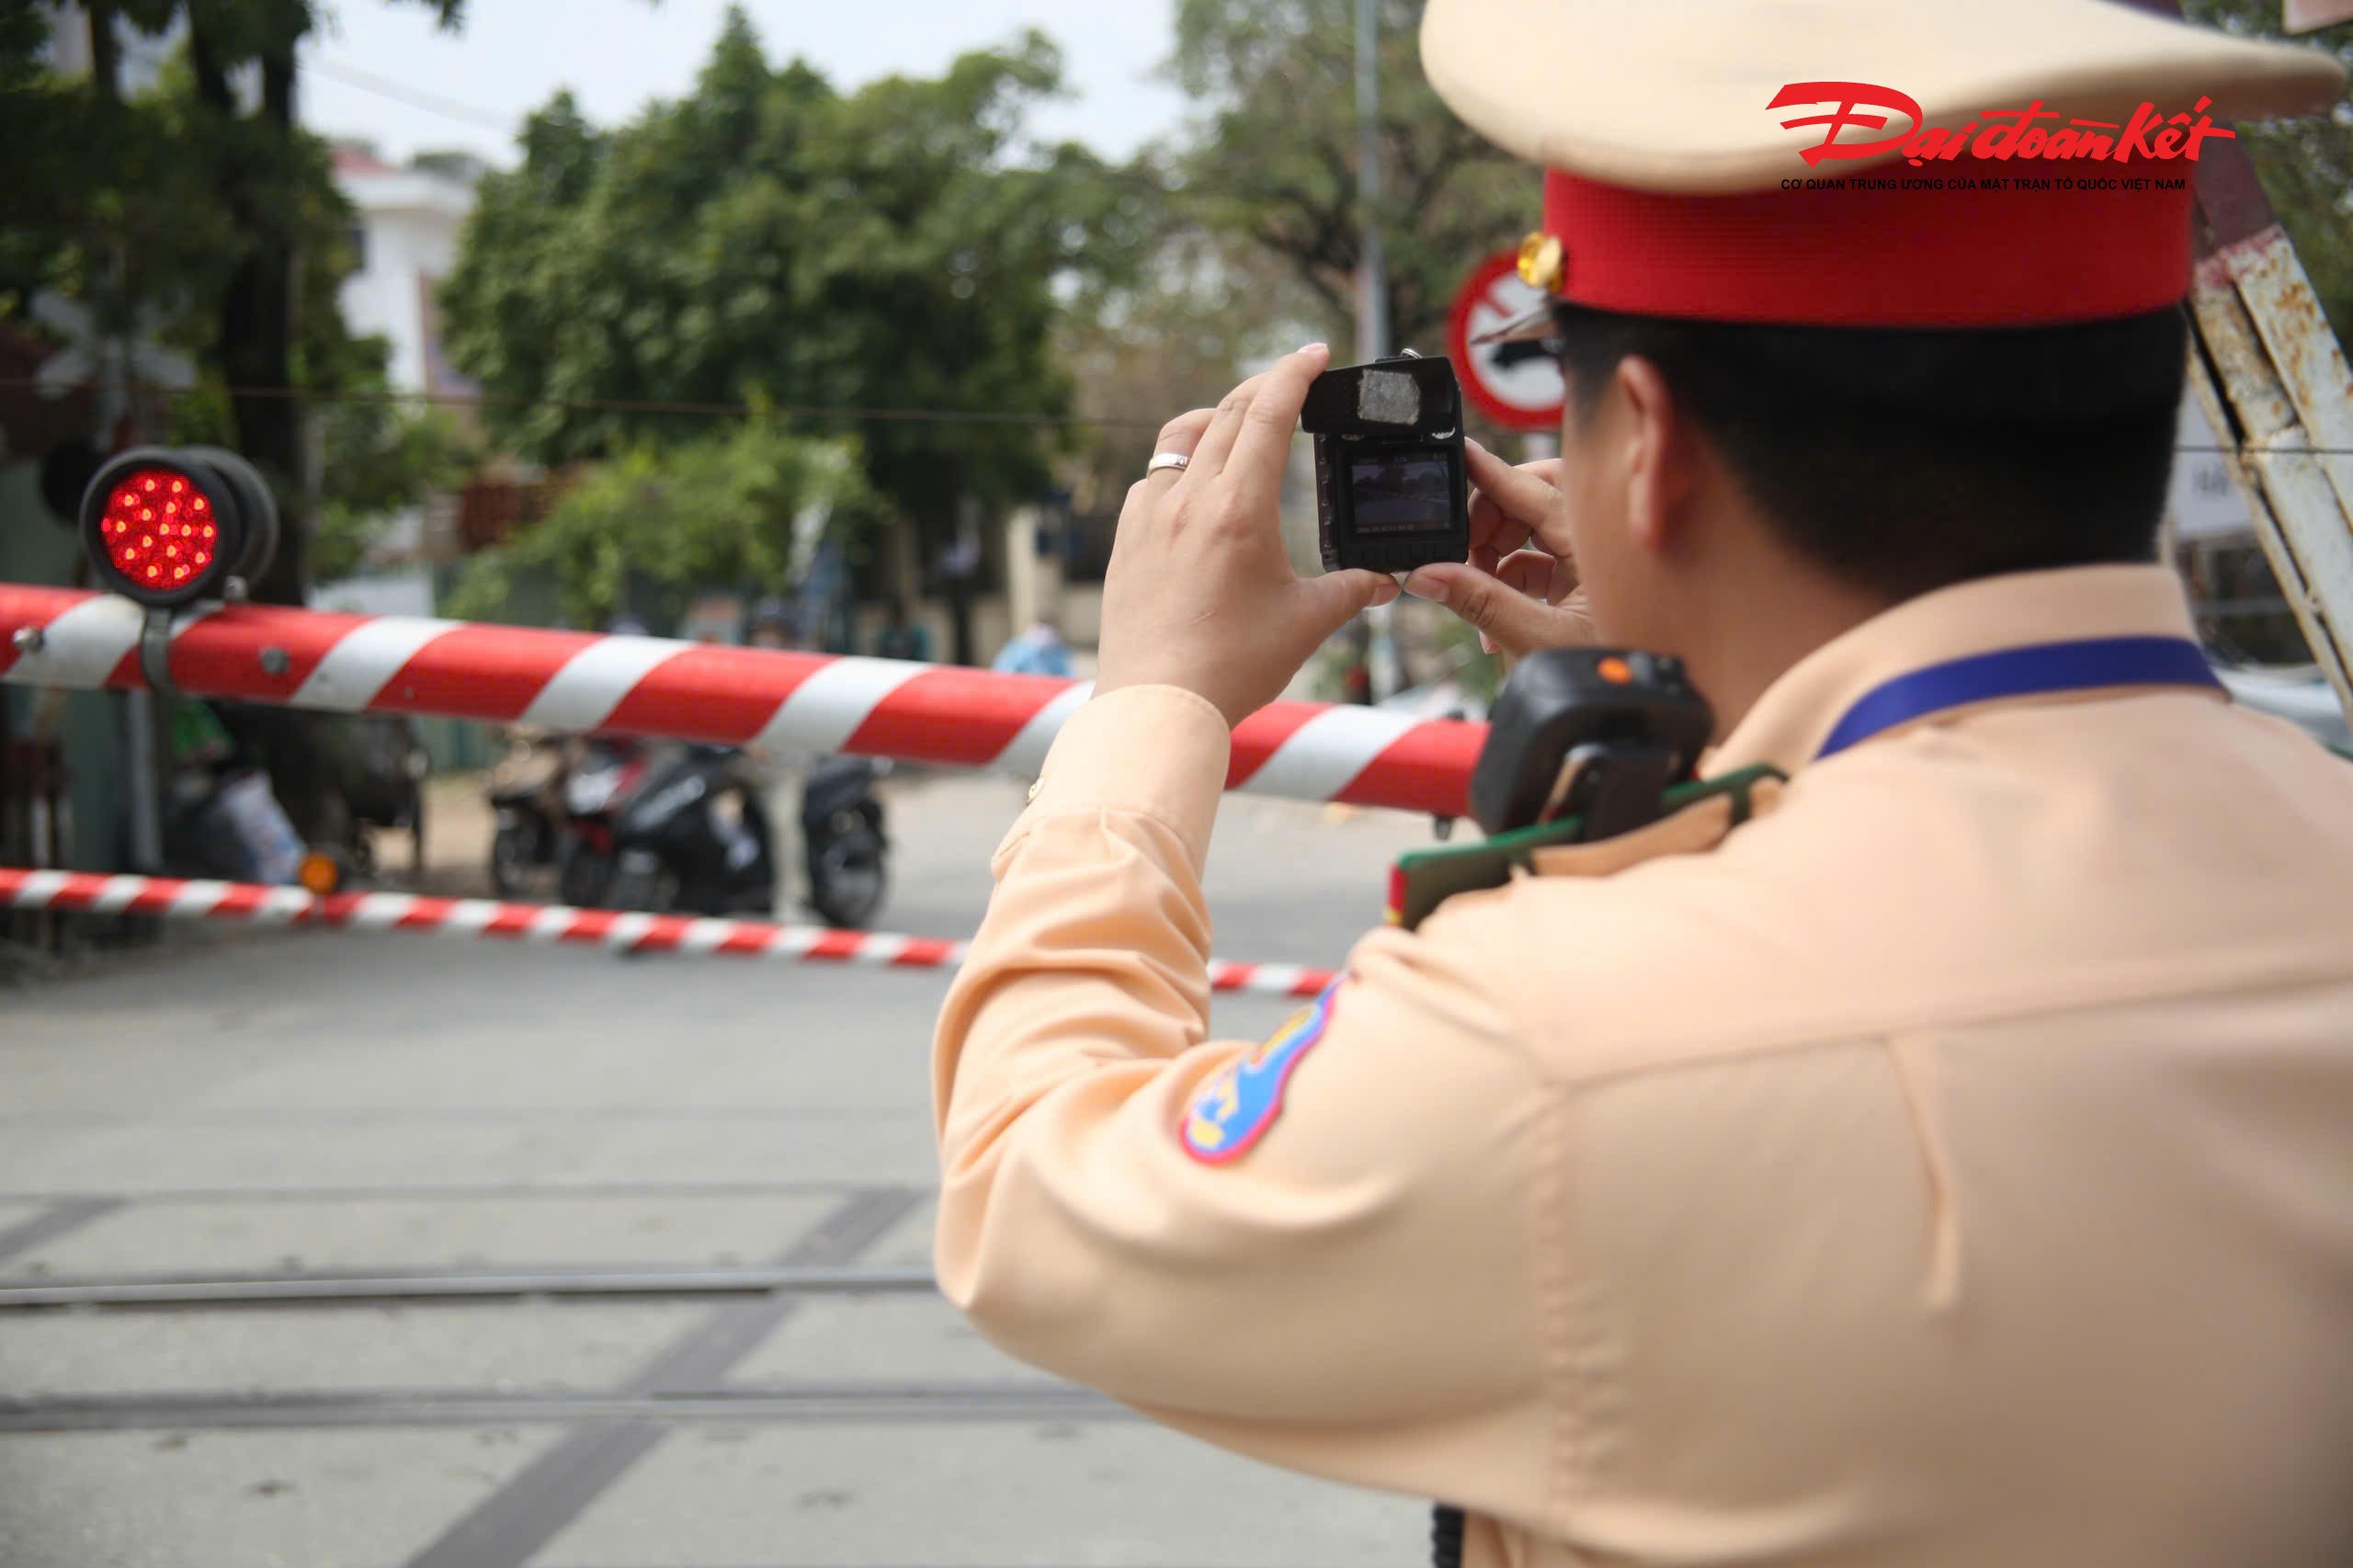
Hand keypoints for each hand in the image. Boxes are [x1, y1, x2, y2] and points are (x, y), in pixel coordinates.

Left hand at [1093, 345, 1400, 727]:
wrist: (1157, 706)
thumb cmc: (1231, 667)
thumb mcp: (1306, 624)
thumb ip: (1350, 592)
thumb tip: (1385, 582)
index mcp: (1237, 508)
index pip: (1269, 414)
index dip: (1294, 374)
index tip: (1314, 353)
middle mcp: (1187, 500)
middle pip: (1227, 414)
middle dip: (1264, 387)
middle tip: (1290, 378)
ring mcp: (1148, 518)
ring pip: (1180, 439)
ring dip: (1215, 419)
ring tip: (1238, 425)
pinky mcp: (1124, 542)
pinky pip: (1150, 481)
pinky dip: (1178, 467)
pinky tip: (1192, 489)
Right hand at [1402, 438, 1597, 662]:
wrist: (1633, 714)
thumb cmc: (1606, 677)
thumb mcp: (1535, 641)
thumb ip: (1479, 603)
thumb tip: (1427, 575)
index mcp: (1594, 546)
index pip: (1534, 493)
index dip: (1491, 473)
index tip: (1458, 454)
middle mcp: (1595, 545)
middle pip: (1532, 500)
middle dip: (1489, 519)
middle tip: (1459, 549)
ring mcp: (1587, 564)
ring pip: (1529, 532)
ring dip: (1492, 553)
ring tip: (1470, 592)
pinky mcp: (1577, 585)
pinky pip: (1534, 562)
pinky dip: (1505, 579)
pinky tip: (1488, 615)